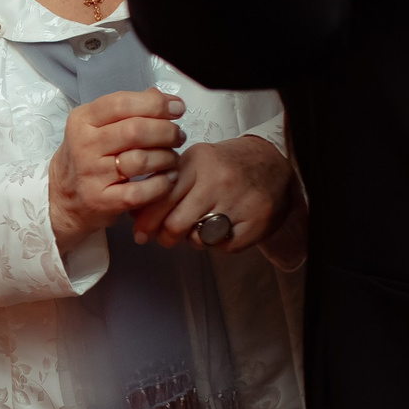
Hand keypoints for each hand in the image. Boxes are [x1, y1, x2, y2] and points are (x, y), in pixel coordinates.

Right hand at [49, 89, 183, 252]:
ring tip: (172, 158)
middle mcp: (83, 145)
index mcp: (82, 120)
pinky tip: (167, 178)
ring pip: (141, 160)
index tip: (177, 108)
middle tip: (178, 136)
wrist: (61, 197)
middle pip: (135, 131)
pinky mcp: (101, 201)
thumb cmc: (87, 157)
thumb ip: (127, 109)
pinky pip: (140, 191)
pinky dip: (161, 184)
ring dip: (167, 158)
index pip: (122, 103)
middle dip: (167, 131)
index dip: (156, 104)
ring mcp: (91, 175)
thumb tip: (159, 97)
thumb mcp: (97, 126)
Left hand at [133, 134, 293, 250]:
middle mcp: (217, 181)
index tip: (140, 232)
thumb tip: (135, 213)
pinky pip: (223, 247)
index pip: (160, 199)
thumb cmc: (226, 166)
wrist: (273, 161)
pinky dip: (217, 244)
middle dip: (165, 237)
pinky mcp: (256, 221)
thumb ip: (166, 184)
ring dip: (193, 240)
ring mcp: (239, 202)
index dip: (146, 221)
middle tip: (165, 238)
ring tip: (199, 227)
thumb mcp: (195, 163)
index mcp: (197, 163)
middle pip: (175, 224)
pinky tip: (222, 229)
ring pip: (198, 239)